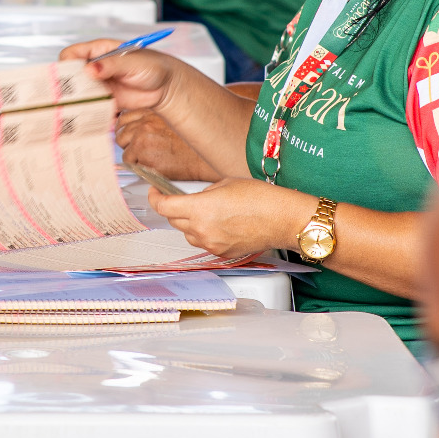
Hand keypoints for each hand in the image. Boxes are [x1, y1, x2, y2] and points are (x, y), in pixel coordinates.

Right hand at [59, 45, 183, 114]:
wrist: (166, 86)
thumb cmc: (152, 66)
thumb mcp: (132, 62)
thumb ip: (111, 65)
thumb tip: (90, 70)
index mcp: (98, 51)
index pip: (71, 54)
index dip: (66, 63)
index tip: (69, 75)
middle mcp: (95, 67)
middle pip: (71, 75)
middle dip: (69, 85)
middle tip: (74, 95)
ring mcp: (99, 84)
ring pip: (78, 92)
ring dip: (78, 100)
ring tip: (84, 107)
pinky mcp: (105, 100)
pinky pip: (91, 106)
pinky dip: (89, 111)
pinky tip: (93, 115)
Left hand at [116, 108, 218, 181]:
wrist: (202, 158)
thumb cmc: (189, 142)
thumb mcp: (169, 120)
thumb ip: (150, 120)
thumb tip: (132, 124)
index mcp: (150, 112)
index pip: (123, 118)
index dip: (125, 129)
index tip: (127, 134)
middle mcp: (144, 124)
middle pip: (120, 134)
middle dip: (127, 143)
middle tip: (139, 150)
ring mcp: (143, 141)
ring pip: (124, 151)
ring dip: (132, 156)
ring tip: (148, 158)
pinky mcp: (144, 158)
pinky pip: (131, 165)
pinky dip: (139, 167)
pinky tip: (153, 165)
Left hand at [148, 177, 316, 258]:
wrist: (284, 219)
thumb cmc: (261, 198)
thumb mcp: (226, 184)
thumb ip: (205, 193)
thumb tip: (196, 200)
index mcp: (200, 208)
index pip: (163, 207)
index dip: (154, 198)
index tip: (154, 192)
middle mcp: (202, 229)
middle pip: (173, 221)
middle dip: (173, 209)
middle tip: (180, 200)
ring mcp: (212, 244)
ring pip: (187, 234)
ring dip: (189, 223)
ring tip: (206, 212)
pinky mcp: (222, 253)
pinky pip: (204, 243)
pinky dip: (205, 234)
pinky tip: (219, 225)